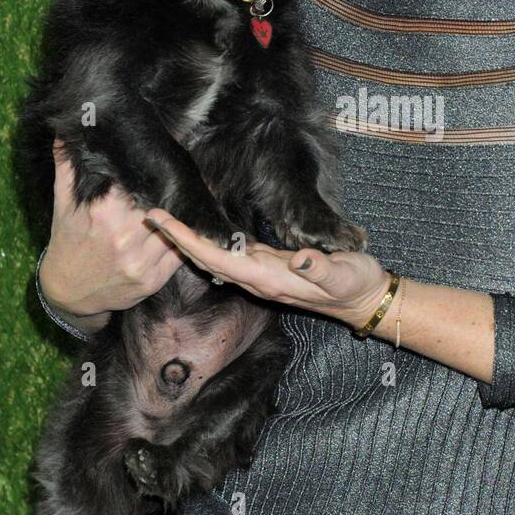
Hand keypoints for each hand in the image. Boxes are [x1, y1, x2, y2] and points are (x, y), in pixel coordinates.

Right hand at [40, 138, 185, 315]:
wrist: (67, 292)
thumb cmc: (68, 240)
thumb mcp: (64, 203)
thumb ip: (68, 165)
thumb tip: (66, 130)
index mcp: (104, 211)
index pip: (144, 183)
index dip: (158, 171)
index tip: (168, 160)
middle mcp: (124, 237)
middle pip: (166, 204)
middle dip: (177, 190)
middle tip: (191, 176)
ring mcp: (140, 261)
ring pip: (178, 228)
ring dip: (188, 213)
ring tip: (202, 196)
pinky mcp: (153, 280)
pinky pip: (180, 253)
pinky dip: (187, 239)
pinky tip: (194, 226)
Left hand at [142, 207, 390, 326]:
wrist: (365, 299)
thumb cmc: (356, 284)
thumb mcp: (345, 275)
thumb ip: (322, 269)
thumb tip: (300, 261)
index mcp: (269, 279)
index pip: (218, 259)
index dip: (189, 242)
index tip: (164, 224)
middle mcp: (258, 279)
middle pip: (207, 259)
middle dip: (177, 239)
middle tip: (150, 215)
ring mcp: (261, 274)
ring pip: (215, 256)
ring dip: (189, 241)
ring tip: (165, 221)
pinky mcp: (269, 266)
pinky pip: (230, 254)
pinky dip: (209, 241)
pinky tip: (200, 231)